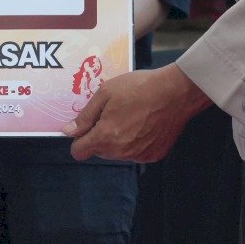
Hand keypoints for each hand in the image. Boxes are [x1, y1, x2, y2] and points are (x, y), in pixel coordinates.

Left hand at [65, 64, 210, 162]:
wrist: (176, 91)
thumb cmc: (139, 87)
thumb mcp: (106, 93)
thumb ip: (85, 116)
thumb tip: (68, 131)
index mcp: (106, 137)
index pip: (79, 152)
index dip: (79, 139)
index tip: (87, 126)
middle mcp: (121, 152)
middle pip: (99, 151)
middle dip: (101, 135)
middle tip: (114, 113)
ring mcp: (139, 155)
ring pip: (118, 152)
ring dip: (119, 139)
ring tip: (132, 115)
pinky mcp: (154, 155)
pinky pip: (136, 152)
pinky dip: (137, 141)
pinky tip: (145, 123)